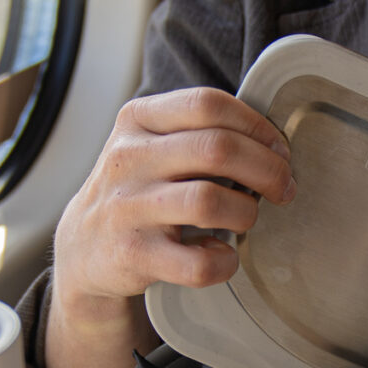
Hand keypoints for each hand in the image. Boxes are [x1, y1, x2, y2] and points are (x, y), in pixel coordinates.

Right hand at [45, 88, 294, 367]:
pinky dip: (224, 262)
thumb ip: (198, 131)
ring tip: (247, 219)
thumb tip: (273, 143)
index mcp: (137, 119)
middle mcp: (128, 158)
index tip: (278, 150)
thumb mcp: (151, 145)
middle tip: (283, 188)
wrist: (84, 248)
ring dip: (246, 213)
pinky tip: (223, 256)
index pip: (209, 104)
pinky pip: (197, 263)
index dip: (257, 126)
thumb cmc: (139, 189)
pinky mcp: (132, 255)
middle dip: (267, 169)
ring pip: (210, 202)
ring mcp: (127, 207)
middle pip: (218, 149)